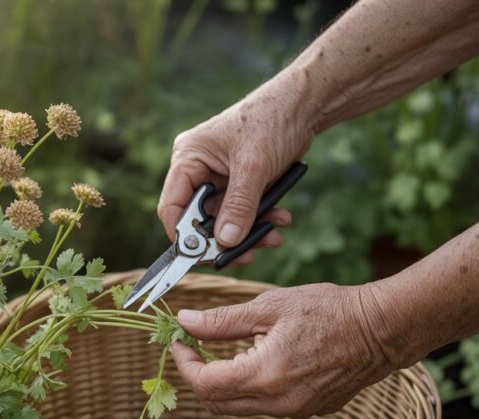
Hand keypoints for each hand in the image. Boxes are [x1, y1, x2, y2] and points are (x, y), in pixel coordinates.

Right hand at [158, 78, 315, 263]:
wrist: (305, 104)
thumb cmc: (272, 119)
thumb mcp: (254, 167)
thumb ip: (239, 207)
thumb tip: (225, 241)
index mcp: (188, 158)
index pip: (173, 206)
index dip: (183, 234)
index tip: (202, 255)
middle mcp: (198, 169)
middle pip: (199, 218)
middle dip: (224, 236)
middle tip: (245, 254)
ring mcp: (219, 176)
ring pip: (224, 218)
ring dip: (248, 230)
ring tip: (272, 237)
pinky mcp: (239, 181)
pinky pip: (242, 209)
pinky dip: (260, 218)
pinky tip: (280, 219)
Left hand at [169, 283, 404, 418]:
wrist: (383, 328)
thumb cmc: (329, 310)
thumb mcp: (269, 307)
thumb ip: (222, 320)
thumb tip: (185, 322)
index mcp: (265, 375)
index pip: (205, 384)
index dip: (184, 365)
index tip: (179, 343)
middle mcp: (279, 402)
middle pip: (217, 403)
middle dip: (198, 377)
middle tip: (194, 348)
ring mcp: (296, 410)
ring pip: (240, 408)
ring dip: (223, 383)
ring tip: (223, 351)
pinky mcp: (309, 410)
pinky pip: (266, 406)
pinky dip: (250, 388)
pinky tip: (255, 360)